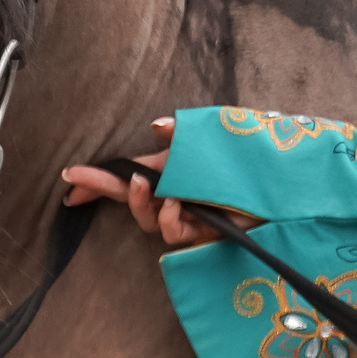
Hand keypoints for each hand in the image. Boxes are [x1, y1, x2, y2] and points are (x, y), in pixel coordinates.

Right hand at [60, 118, 238, 249]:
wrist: (286, 184)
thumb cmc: (250, 159)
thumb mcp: (215, 136)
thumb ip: (185, 132)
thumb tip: (155, 125)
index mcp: (173, 170)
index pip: (128, 173)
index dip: (98, 179)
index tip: (70, 178)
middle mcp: (175, 194)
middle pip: (128, 196)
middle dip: (101, 189)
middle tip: (77, 186)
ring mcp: (188, 215)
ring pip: (147, 219)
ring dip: (138, 202)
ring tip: (143, 184)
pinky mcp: (203, 232)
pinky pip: (174, 232)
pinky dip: (167, 218)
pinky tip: (173, 204)